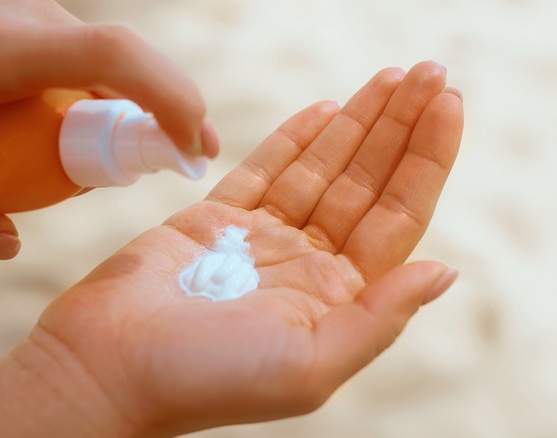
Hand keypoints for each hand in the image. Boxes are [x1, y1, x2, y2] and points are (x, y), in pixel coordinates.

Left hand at [0, 0, 216, 259]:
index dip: (170, 99)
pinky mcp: (27, 32)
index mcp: (9, 48)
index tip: (191, 149)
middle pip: (129, 68)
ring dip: (132, 115)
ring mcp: (33, 23)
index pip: (117, 57)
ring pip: (109, 70)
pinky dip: (102, 105)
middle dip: (166, 118)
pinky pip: (84, 69)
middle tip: (184, 167)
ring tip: (137, 161)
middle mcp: (35, 24)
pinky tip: (87, 138)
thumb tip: (9, 243)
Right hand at [28, 61, 463, 435]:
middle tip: (428, 72)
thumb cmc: (206, 379)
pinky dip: (294, 138)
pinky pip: (264, 169)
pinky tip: (325, 108)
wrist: (109, 366)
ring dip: (356, 121)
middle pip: (365, 183)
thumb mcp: (310, 366)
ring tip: (390, 78)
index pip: (397, 217)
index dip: (426, 159)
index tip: (447, 104)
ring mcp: (260, 239)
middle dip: (399, 127)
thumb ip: (380, 318)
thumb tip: (445, 271)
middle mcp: (305, 265)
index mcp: (335, 298)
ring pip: (320, 169)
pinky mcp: (215, 219)